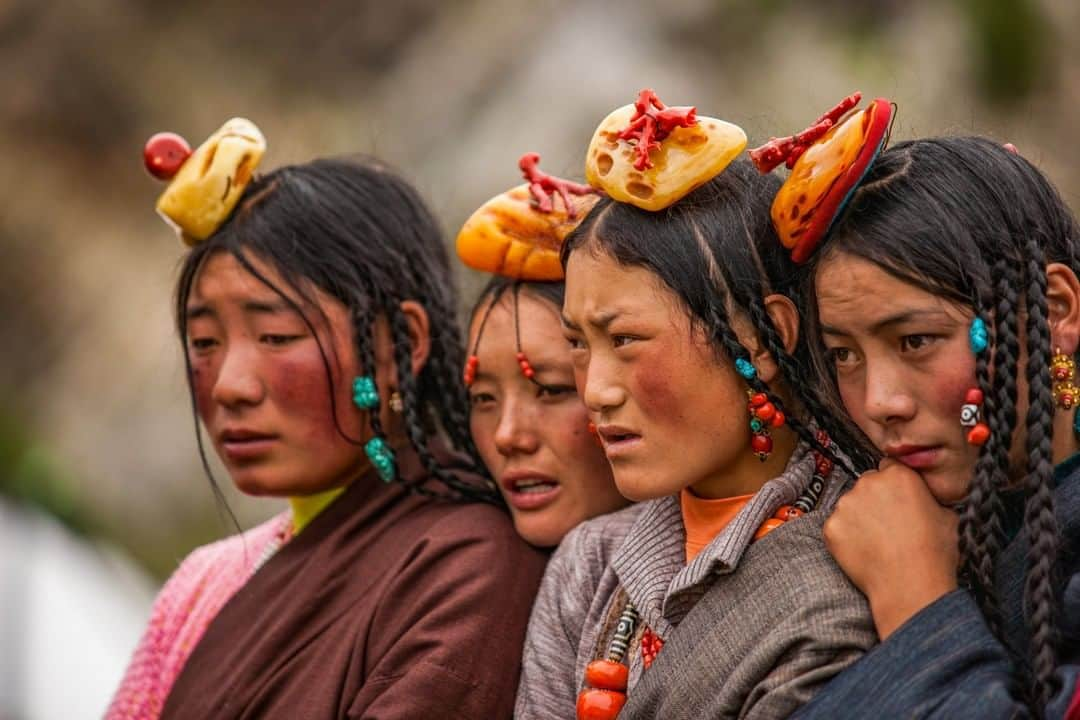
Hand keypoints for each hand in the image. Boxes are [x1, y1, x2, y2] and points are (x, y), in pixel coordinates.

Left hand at [823, 459, 959, 639]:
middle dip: (875, 500)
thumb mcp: (947, 516)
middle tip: (888, 525)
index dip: (894, 486)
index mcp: (898, 476)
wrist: (911, 587)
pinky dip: (846, 537)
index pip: (889, 469)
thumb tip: (924, 501)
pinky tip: (863, 551)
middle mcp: (868, 483)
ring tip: (878, 542)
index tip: (897, 500)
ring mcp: (846, 505)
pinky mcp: (831, 527)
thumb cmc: (933, 555)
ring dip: (859, 517)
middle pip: (867, 484)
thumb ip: (928, 499)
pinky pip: (837, 527)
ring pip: (850, 505)